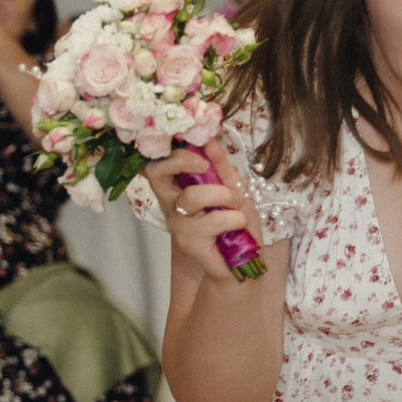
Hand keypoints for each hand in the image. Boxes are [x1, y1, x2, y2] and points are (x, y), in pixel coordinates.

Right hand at [144, 142, 268, 283]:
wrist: (245, 262)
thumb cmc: (236, 223)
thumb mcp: (233, 188)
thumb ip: (221, 165)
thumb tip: (209, 139)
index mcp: (178, 188)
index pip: (156, 163)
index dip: (173, 151)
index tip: (200, 149)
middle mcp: (172, 205)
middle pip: (157, 173)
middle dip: (183, 161)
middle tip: (206, 166)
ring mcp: (178, 225)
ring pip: (191, 196)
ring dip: (222, 195)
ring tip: (235, 205)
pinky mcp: (190, 243)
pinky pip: (210, 221)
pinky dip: (234, 218)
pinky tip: (238, 225)